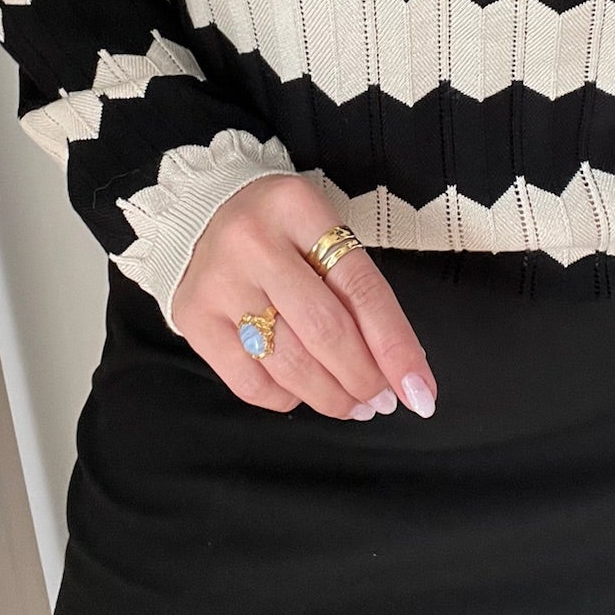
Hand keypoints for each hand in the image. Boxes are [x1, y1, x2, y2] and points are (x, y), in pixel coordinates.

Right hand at [169, 173, 438, 420]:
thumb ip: (358, 291)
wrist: (202, 211)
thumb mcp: (324, 232)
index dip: (396, 347)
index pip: (362, 289)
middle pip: (325, 332)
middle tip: (382, 400)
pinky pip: (249, 382)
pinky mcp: (194, 318)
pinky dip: (286, 398)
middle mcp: (255, 244)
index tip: (421, 391)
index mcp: (300, 209)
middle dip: (364, 379)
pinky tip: (302, 391)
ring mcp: (219, 283)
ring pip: (290, 364)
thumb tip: (399, 370)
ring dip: (331, 396)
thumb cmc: (281, 228)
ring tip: (352, 405)